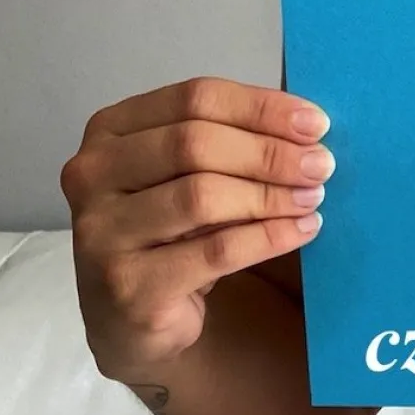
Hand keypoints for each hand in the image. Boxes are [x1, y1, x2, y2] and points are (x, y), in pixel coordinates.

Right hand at [60, 77, 332, 381]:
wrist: (132, 316)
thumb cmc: (173, 224)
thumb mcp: (192, 168)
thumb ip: (235, 132)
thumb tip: (308, 112)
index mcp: (111, 128)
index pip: (196, 98)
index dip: (262, 107)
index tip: (316, 123)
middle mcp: (93, 175)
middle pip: (196, 144)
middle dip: (270, 152)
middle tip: (322, 164)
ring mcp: (101, 234)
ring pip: (203, 196)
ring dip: (272, 195)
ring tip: (313, 198)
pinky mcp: (127, 288)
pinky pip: (215, 251)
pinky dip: (269, 237)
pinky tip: (301, 231)